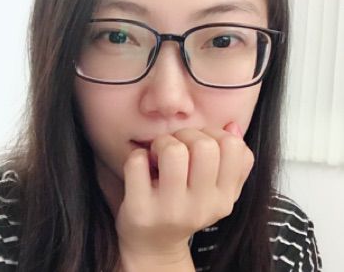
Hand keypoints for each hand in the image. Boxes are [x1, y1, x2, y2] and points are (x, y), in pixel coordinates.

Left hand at [116, 122, 253, 265]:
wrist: (153, 246)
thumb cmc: (184, 206)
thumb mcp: (215, 190)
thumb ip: (231, 161)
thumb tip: (232, 126)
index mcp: (224, 199)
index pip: (234, 147)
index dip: (214, 133)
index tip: (199, 144)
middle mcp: (202, 208)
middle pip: (204, 145)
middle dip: (186, 134)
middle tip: (175, 146)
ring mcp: (170, 211)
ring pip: (173, 151)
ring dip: (162, 142)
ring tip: (158, 154)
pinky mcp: (140, 211)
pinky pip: (137, 162)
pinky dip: (137, 156)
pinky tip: (141, 167)